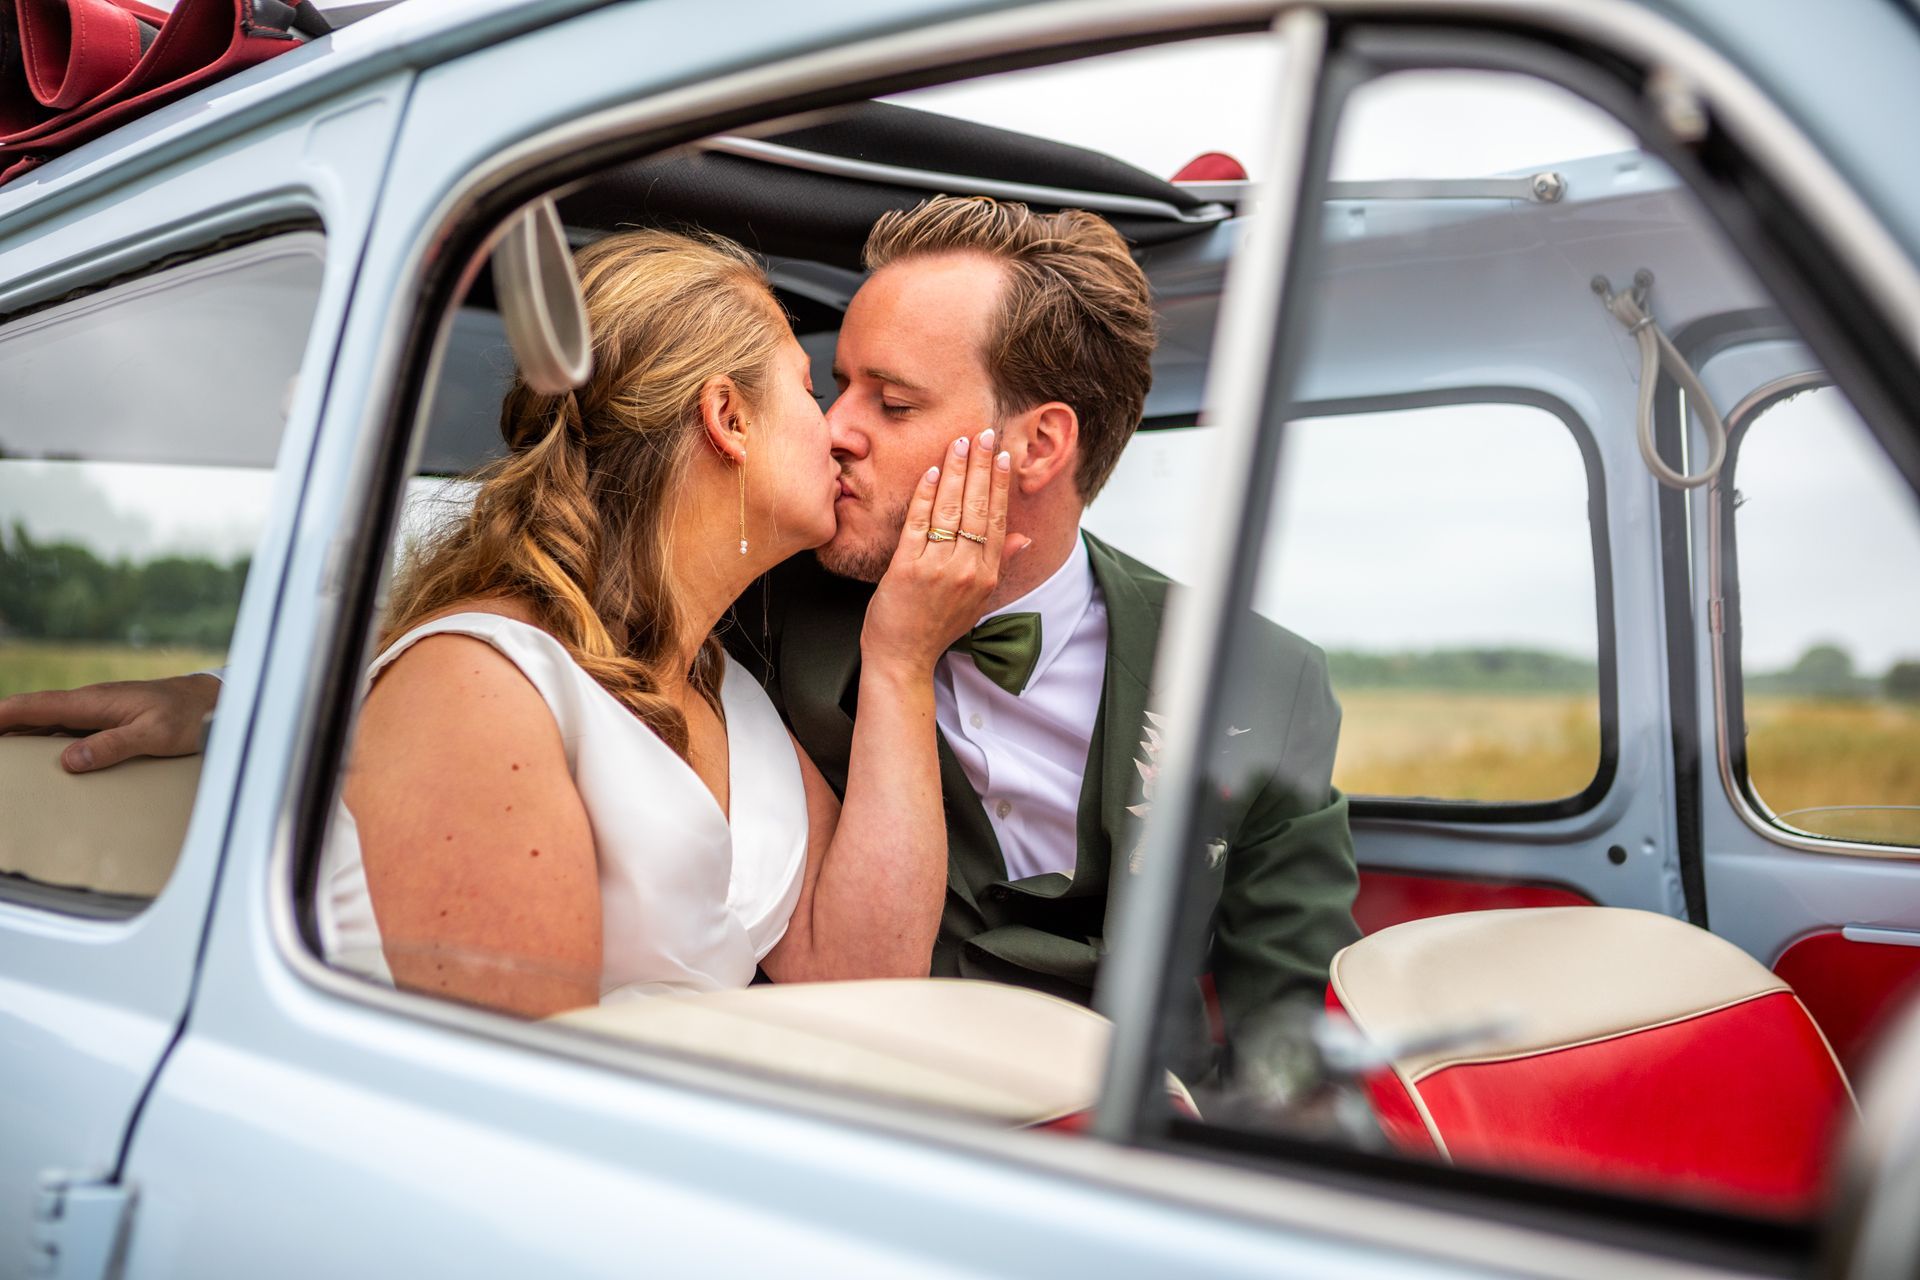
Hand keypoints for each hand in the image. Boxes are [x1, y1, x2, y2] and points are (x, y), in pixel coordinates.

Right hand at [0, 673, 221, 771]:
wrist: (214, 700)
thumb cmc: (189, 716)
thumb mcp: (155, 735)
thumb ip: (114, 745)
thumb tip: (69, 760)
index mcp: (94, 701)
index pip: (35, 705)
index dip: (2, 716)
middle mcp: (90, 702)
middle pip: (33, 713)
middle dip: (3, 727)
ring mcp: (97, 710)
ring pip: (47, 721)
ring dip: (20, 734)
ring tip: (4, 757)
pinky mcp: (107, 719)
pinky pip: (66, 728)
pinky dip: (44, 738)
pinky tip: (38, 753)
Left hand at [861, 428, 1027, 671]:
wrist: (903, 659)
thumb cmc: (936, 629)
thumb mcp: (978, 600)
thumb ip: (1001, 564)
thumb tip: (1026, 538)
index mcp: (986, 576)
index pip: (998, 520)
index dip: (1000, 485)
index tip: (1003, 457)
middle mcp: (966, 570)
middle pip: (978, 508)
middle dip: (982, 467)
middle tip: (985, 434)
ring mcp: (937, 569)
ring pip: (951, 511)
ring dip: (957, 473)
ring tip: (960, 444)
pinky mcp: (907, 570)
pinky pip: (919, 525)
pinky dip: (926, 496)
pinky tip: (932, 473)